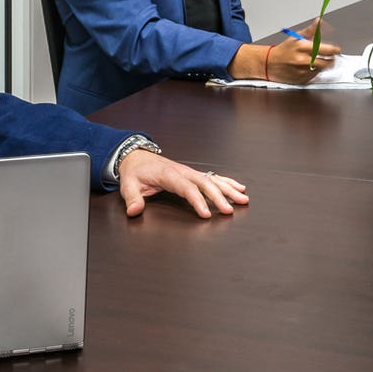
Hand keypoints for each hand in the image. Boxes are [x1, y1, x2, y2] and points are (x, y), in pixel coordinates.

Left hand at [117, 150, 250, 219]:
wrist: (138, 157)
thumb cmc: (135, 172)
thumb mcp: (128, 185)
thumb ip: (132, 198)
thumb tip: (134, 211)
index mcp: (169, 174)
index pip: (186, 188)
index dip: (197, 201)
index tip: (206, 214)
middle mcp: (183, 172)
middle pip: (205, 183)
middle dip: (219, 196)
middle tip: (229, 210)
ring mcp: (190, 172)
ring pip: (213, 179)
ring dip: (229, 189)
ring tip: (243, 199)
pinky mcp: (193, 174)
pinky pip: (213, 177)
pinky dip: (227, 182)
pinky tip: (239, 188)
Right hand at [235, 26, 344, 82]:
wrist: (269, 64)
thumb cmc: (284, 50)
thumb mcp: (296, 36)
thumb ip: (311, 30)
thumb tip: (319, 22)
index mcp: (302, 47)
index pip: (325, 49)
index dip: (334, 50)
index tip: (337, 49)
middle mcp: (302, 60)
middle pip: (326, 62)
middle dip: (331, 59)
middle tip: (331, 56)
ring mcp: (302, 72)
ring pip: (322, 69)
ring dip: (323, 65)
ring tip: (317, 60)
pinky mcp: (302, 80)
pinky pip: (315, 76)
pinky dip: (315, 71)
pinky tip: (309, 67)